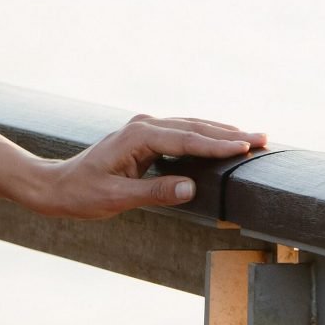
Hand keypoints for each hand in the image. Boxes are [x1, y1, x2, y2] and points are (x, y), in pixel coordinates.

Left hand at [28, 114, 268, 218]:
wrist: (59, 185)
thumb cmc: (83, 193)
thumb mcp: (117, 198)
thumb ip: (155, 192)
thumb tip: (191, 188)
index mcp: (137, 137)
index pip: (186, 139)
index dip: (218, 144)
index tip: (247, 146)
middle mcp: (142, 126)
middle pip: (193, 128)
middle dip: (229, 133)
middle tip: (265, 138)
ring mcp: (143, 129)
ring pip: (190, 126)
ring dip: (221, 131)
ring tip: (254, 137)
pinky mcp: (145, 136)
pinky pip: (182, 132)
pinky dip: (205, 135)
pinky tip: (223, 139)